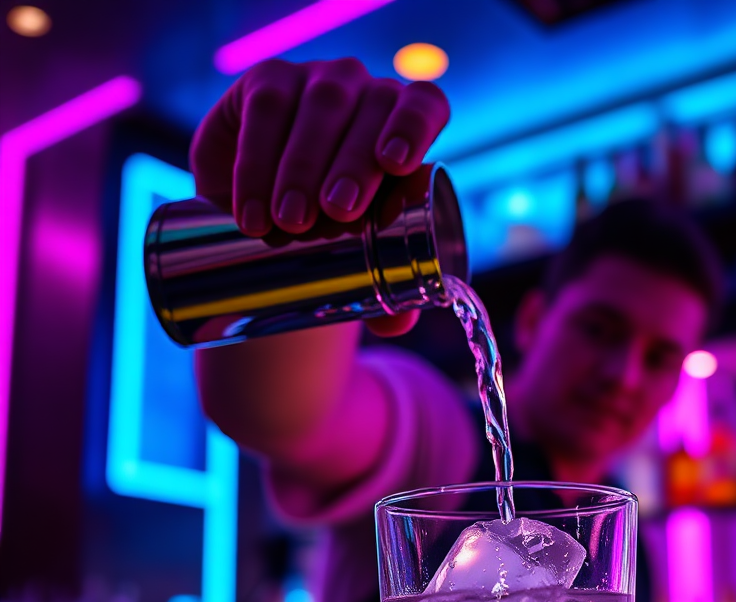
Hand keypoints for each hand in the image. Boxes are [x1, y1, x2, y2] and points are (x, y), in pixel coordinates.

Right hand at [190, 58, 450, 334]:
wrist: (272, 214)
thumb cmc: (339, 231)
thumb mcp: (366, 257)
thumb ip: (393, 294)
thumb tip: (398, 324)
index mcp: (407, 124)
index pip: (423, 105)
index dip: (413, 125)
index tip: (395, 164)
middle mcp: (365, 93)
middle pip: (366, 113)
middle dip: (349, 164)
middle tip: (331, 215)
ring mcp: (315, 81)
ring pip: (316, 108)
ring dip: (300, 165)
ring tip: (287, 221)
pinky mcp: (264, 84)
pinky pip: (263, 109)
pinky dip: (255, 159)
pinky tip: (253, 203)